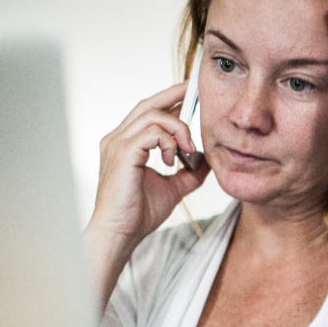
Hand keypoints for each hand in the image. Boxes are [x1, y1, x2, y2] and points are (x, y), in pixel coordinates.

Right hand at [89, 82, 209, 244]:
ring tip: (188, 150)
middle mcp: (118, 139)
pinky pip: (151, 133)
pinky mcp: (123, 153)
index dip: (169, 99)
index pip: (148, 111)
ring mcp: (117, 144)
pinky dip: (169, 142)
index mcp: (126, 143)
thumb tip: (210, 160)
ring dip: (178, 129)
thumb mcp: (173, 187)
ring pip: (153, 115)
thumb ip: (190, 172)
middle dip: (174, 95)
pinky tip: (173, 160)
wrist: (120, 233)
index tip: (192, 94)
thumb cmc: (139, 212)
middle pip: (148, 104)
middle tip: (197, 92)